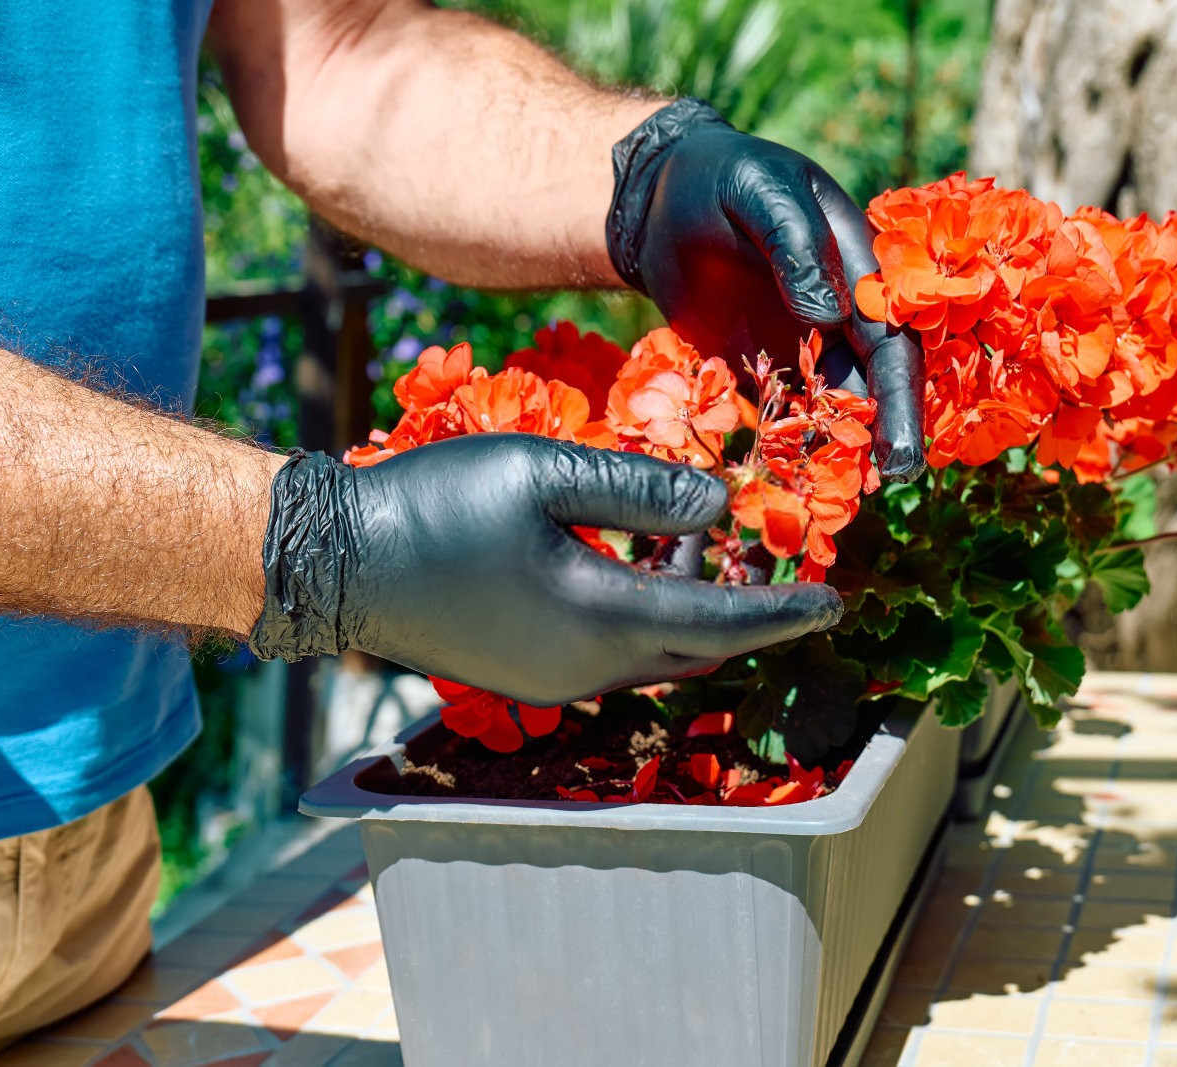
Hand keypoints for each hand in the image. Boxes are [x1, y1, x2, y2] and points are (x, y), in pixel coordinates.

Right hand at [248, 436, 843, 704]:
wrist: (339, 565)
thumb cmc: (438, 505)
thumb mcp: (544, 472)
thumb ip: (641, 488)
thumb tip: (719, 505)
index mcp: (602, 619)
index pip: (723, 622)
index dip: (785, 611)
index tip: (837, 601)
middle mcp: (590, 668)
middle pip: (699, 648)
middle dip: (749, 612)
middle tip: (783, 567)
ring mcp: (557, 682)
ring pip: (658, 652)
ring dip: (692, 605)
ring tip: (694, 534)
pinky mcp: (531, 676)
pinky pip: (618, 655)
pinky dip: (650, 616)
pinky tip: (638, 560)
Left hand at [606, 98, 924, 481]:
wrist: (661, 200)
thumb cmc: (718, 179)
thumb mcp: (758, 193)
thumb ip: (795, 246)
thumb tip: (829, 316)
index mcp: (862, 265)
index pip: (892, 334)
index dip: (899, 391)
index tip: (900, 442)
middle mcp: (846, 310)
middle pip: (875, 380)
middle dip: (885, 432)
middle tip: (888, 480)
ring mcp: (809, 341)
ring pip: (837, 404)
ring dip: (842, 448)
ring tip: (839, 496)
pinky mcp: (771, 365)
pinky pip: (792, 412)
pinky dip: (796, 446)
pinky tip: (795, 483)